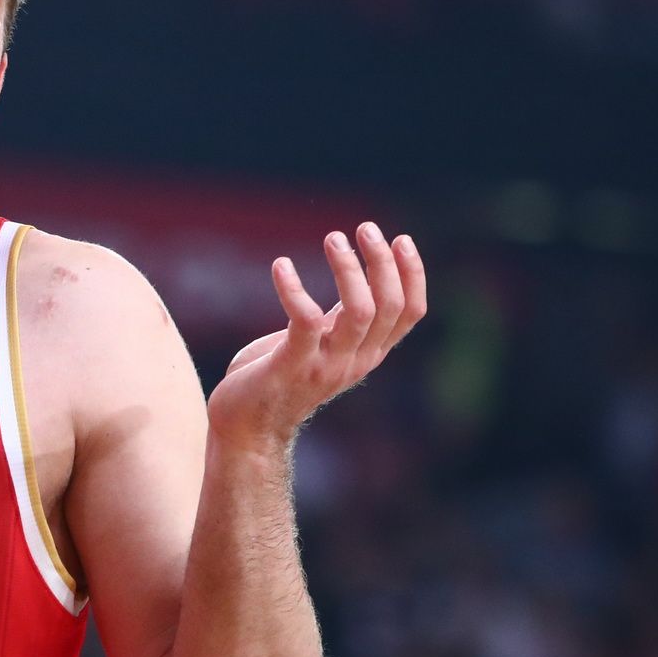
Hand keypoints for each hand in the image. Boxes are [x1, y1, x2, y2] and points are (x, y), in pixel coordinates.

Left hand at [205, 222, 425, 449]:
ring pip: (358, 311)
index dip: (413, 274)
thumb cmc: (277, 378)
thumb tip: (352, 276)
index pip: (410, 313)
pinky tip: (279, 265)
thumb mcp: (320, 345)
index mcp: (367, 353)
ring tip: (333, 238)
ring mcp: (326, 365)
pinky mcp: (292, 365)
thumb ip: (338, 320)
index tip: (400, 238)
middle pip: (389, 306)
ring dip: (349, 269)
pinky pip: (304, 320)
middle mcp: (355, 360)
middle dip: (382, 262)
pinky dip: (294, 288)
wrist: (245, 428)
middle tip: (364, 228)